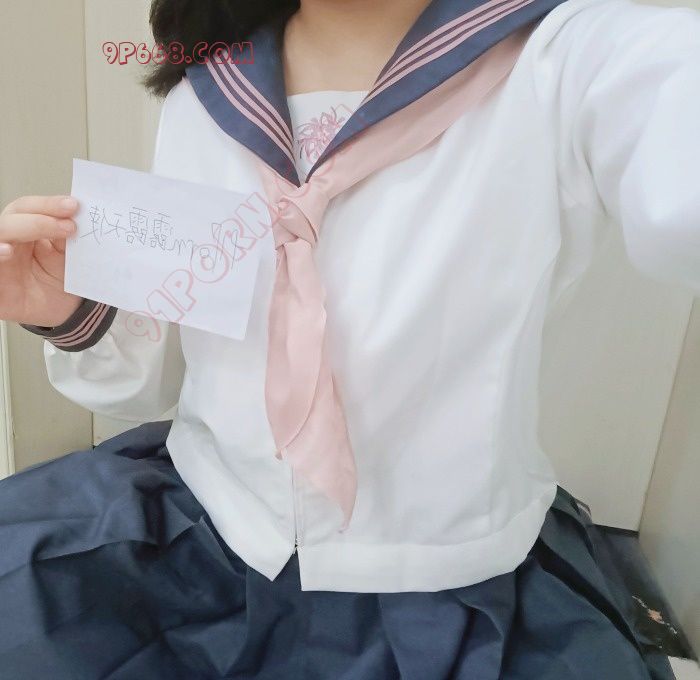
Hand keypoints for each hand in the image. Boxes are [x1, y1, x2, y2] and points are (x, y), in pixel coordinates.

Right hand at [0, 195, 82, 326]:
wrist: (65, 311)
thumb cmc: (62, 281)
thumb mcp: (68, 256)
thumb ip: (68, 237)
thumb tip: (77, 216)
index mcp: (25, 230)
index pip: (27, 209)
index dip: (47, 204)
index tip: (73, 206)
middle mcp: (8, 242)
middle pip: (11, 221)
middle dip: (39, 220)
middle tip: (70, 226)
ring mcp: (0, 263)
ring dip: (14, 231)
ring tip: (40, 233)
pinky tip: (6, 252)